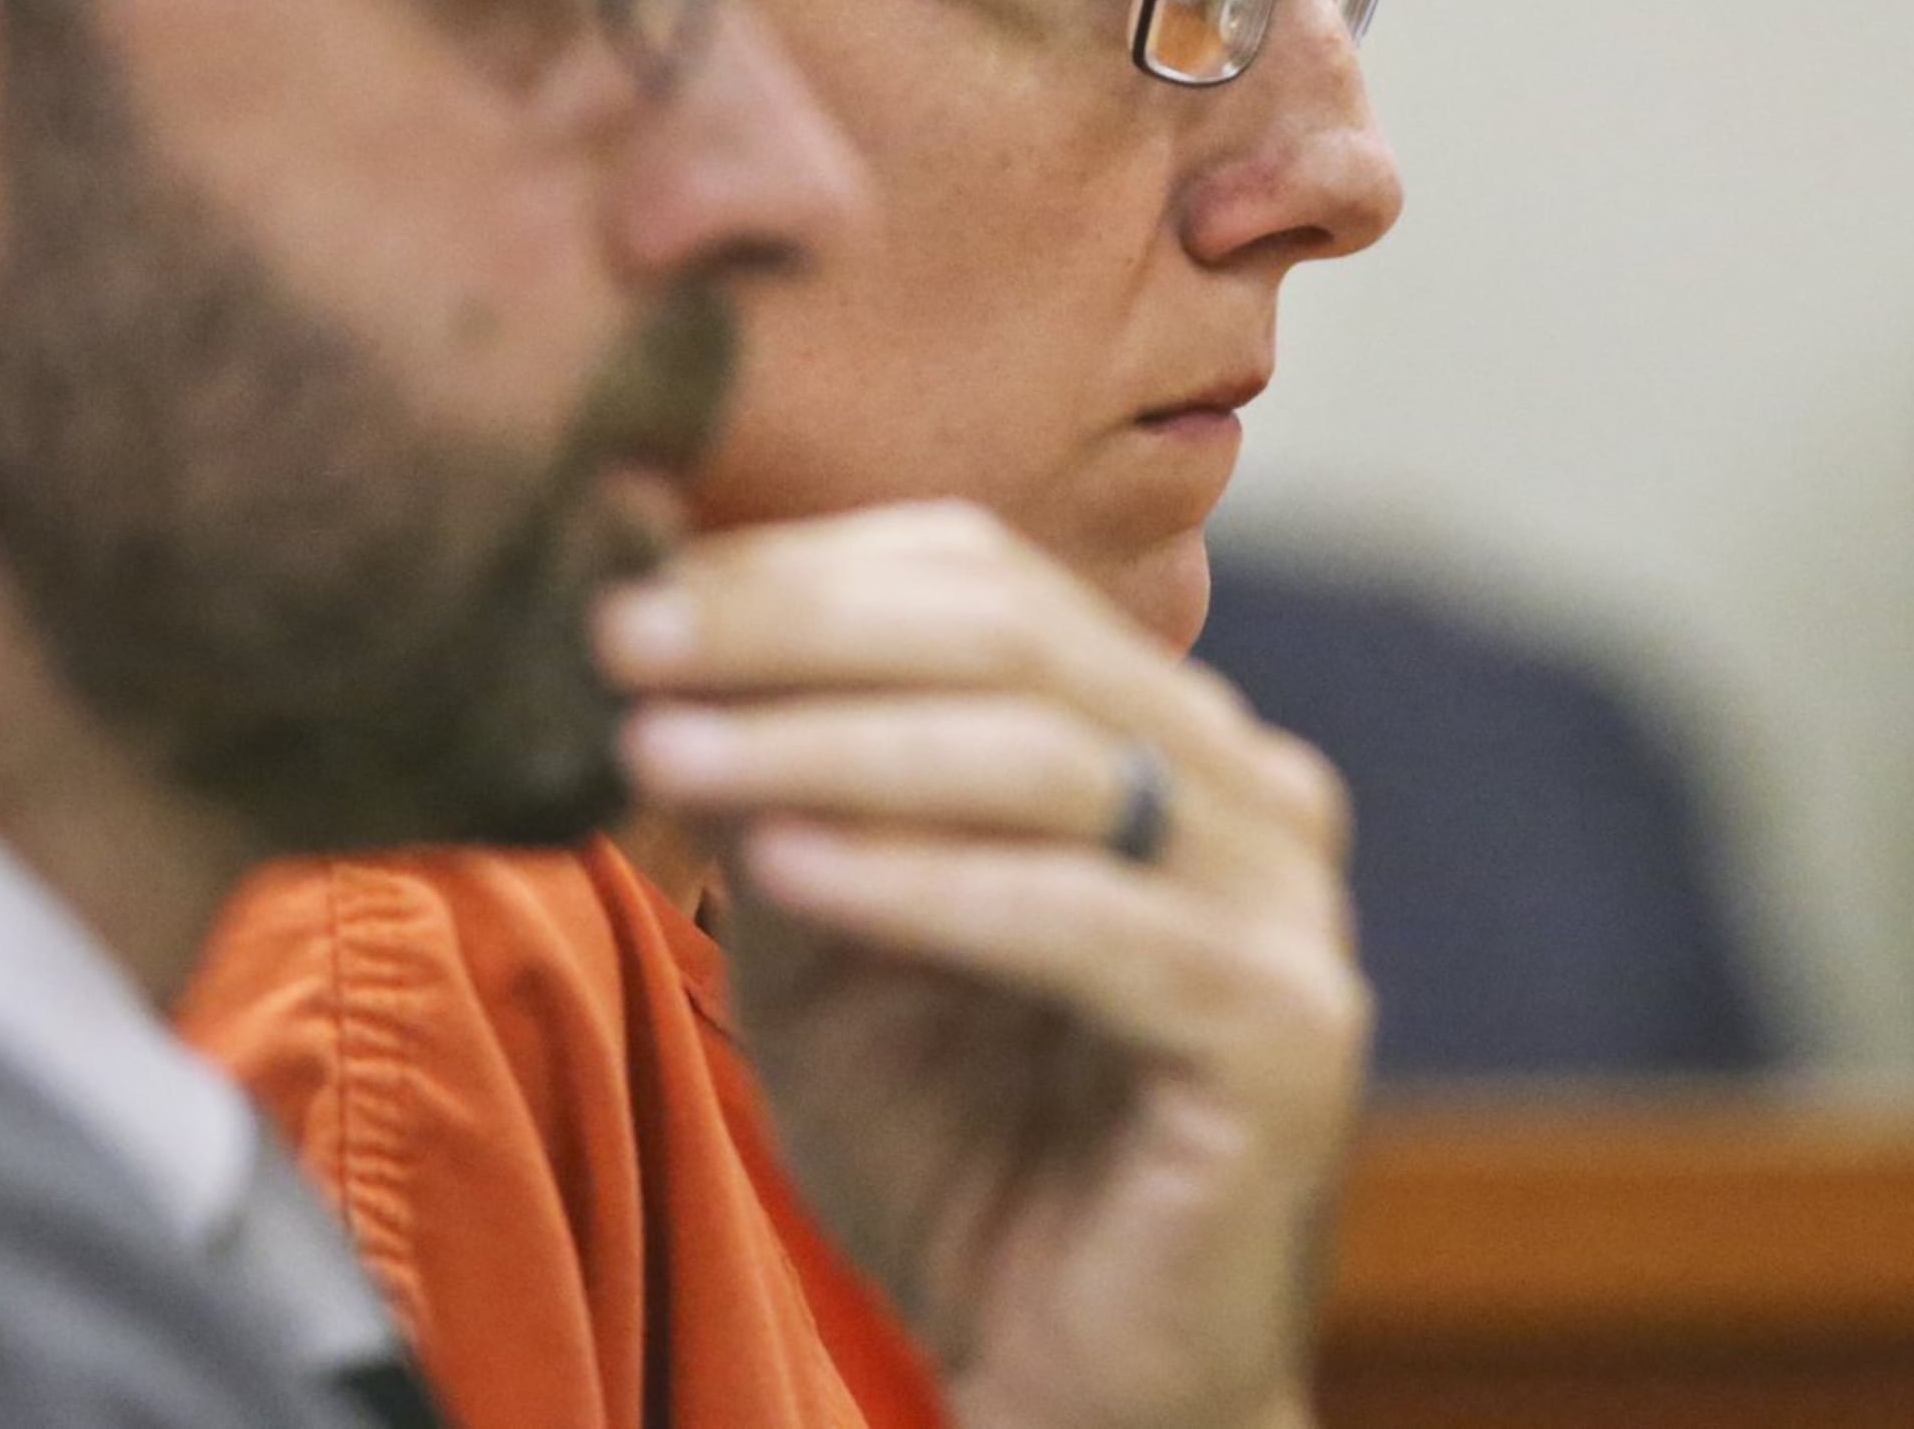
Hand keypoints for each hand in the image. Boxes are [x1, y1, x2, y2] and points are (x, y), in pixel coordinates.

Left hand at [599, 502, 1363, 1428]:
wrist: (1076, 1392)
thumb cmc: (959, 1166)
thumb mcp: (832, 948)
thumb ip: (786, 797)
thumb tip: (662, 633)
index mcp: (1165, 737)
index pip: (986, 577)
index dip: (802, 565)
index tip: (627, 585)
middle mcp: (1252, 791)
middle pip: (1016, 634)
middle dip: (797, 627)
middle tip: (628, 635)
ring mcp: (1286, 908)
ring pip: (1046, 760)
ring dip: (830, 742)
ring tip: (666, 746)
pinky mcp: (1283, 1034)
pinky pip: (1084, 925)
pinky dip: (922, 883)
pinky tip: (779, 865)